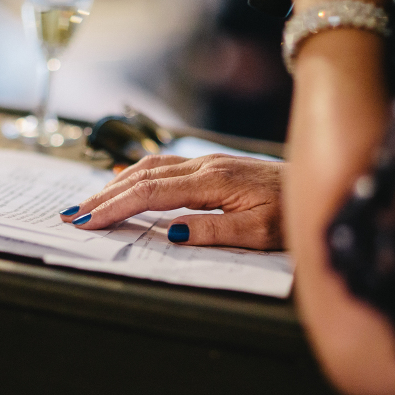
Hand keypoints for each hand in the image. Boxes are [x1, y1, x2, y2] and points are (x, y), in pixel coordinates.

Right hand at [59, 154, 284, 249]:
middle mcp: (205, 166)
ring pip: (149, 167)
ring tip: (90, 202)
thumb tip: (172, 231)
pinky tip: (124, 179)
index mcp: (213, 182)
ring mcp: (207, 162)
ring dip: (116, 184)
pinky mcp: (211, 165)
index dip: (115, 207)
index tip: (87, 221)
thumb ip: (215, 231)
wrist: (321, 186)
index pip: (150, 193)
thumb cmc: (296, 214)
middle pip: (141, 176)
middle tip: (73, 214)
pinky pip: (163, 166)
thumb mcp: (261, 233)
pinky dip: (136, 174)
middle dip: (104, 196)